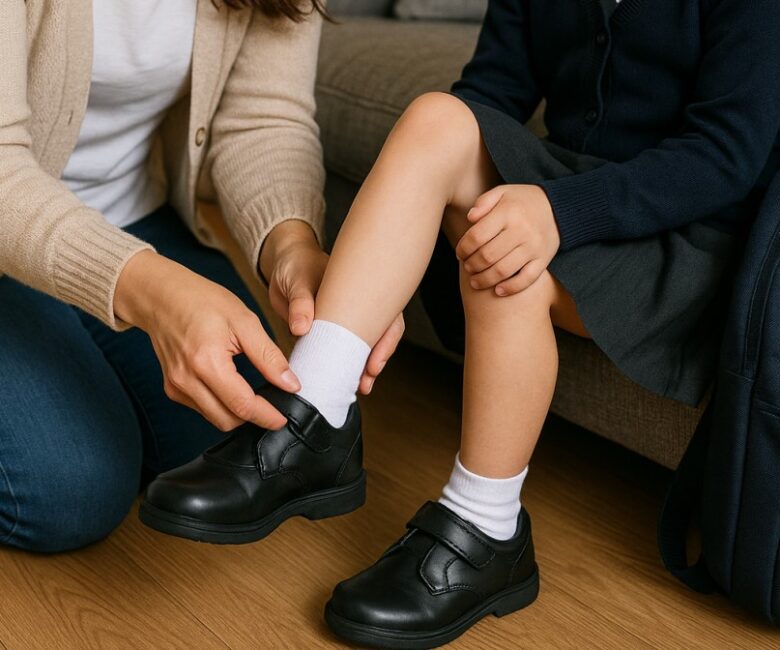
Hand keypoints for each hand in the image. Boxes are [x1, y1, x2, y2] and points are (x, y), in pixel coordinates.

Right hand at [114, 250, 299, 431]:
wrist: (162, 295)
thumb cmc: (202, 301)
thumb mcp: (244, 321)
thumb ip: (269, 356)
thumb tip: (290, 384)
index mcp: (207, 361)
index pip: (242, 405)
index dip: (267, 416)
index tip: (283, 418)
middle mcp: (187, 380)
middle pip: (228, 420)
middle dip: (254, 418)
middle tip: (274, 406)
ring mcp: (176, 386)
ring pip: (215, 418)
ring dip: (238, 414)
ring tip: (257, 397)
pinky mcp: (172, 388)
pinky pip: (203, 409)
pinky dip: (222, 405)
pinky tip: (234, 388)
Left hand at [260, 220, 404, 394]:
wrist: (281, 264)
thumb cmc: (297, 264)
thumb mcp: (299, 280)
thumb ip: (300, 302)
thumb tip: (301, 328)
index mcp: (363, 286)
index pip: (388, 314)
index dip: (387, 339)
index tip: (374, 361)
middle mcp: (360, 304)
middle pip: (380, 334)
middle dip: (377, 360)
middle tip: (367, 380)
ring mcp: (347, 319)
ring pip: (363, 345)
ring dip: (363, 366)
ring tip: (359, 386)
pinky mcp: (331, 331)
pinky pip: (342, 350)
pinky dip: (343, 365)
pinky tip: (340, 380)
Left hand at [456, 184, 559, 295]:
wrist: (559, 207)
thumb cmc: (522, 201)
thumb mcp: (503, 192)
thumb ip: (483, 202)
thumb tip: (470, 218)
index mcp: (508, 212)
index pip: (477, 236)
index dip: (463, 249)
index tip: (459, 253)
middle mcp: (521, 230)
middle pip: (488, 256)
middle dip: (472, 265)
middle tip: (467, 267)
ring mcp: (533, 247)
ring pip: (503, 271)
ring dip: (485, 280)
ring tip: (475, 281)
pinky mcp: (543, 259)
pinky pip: (526, 279)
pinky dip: (510, 288)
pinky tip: (497, 291)